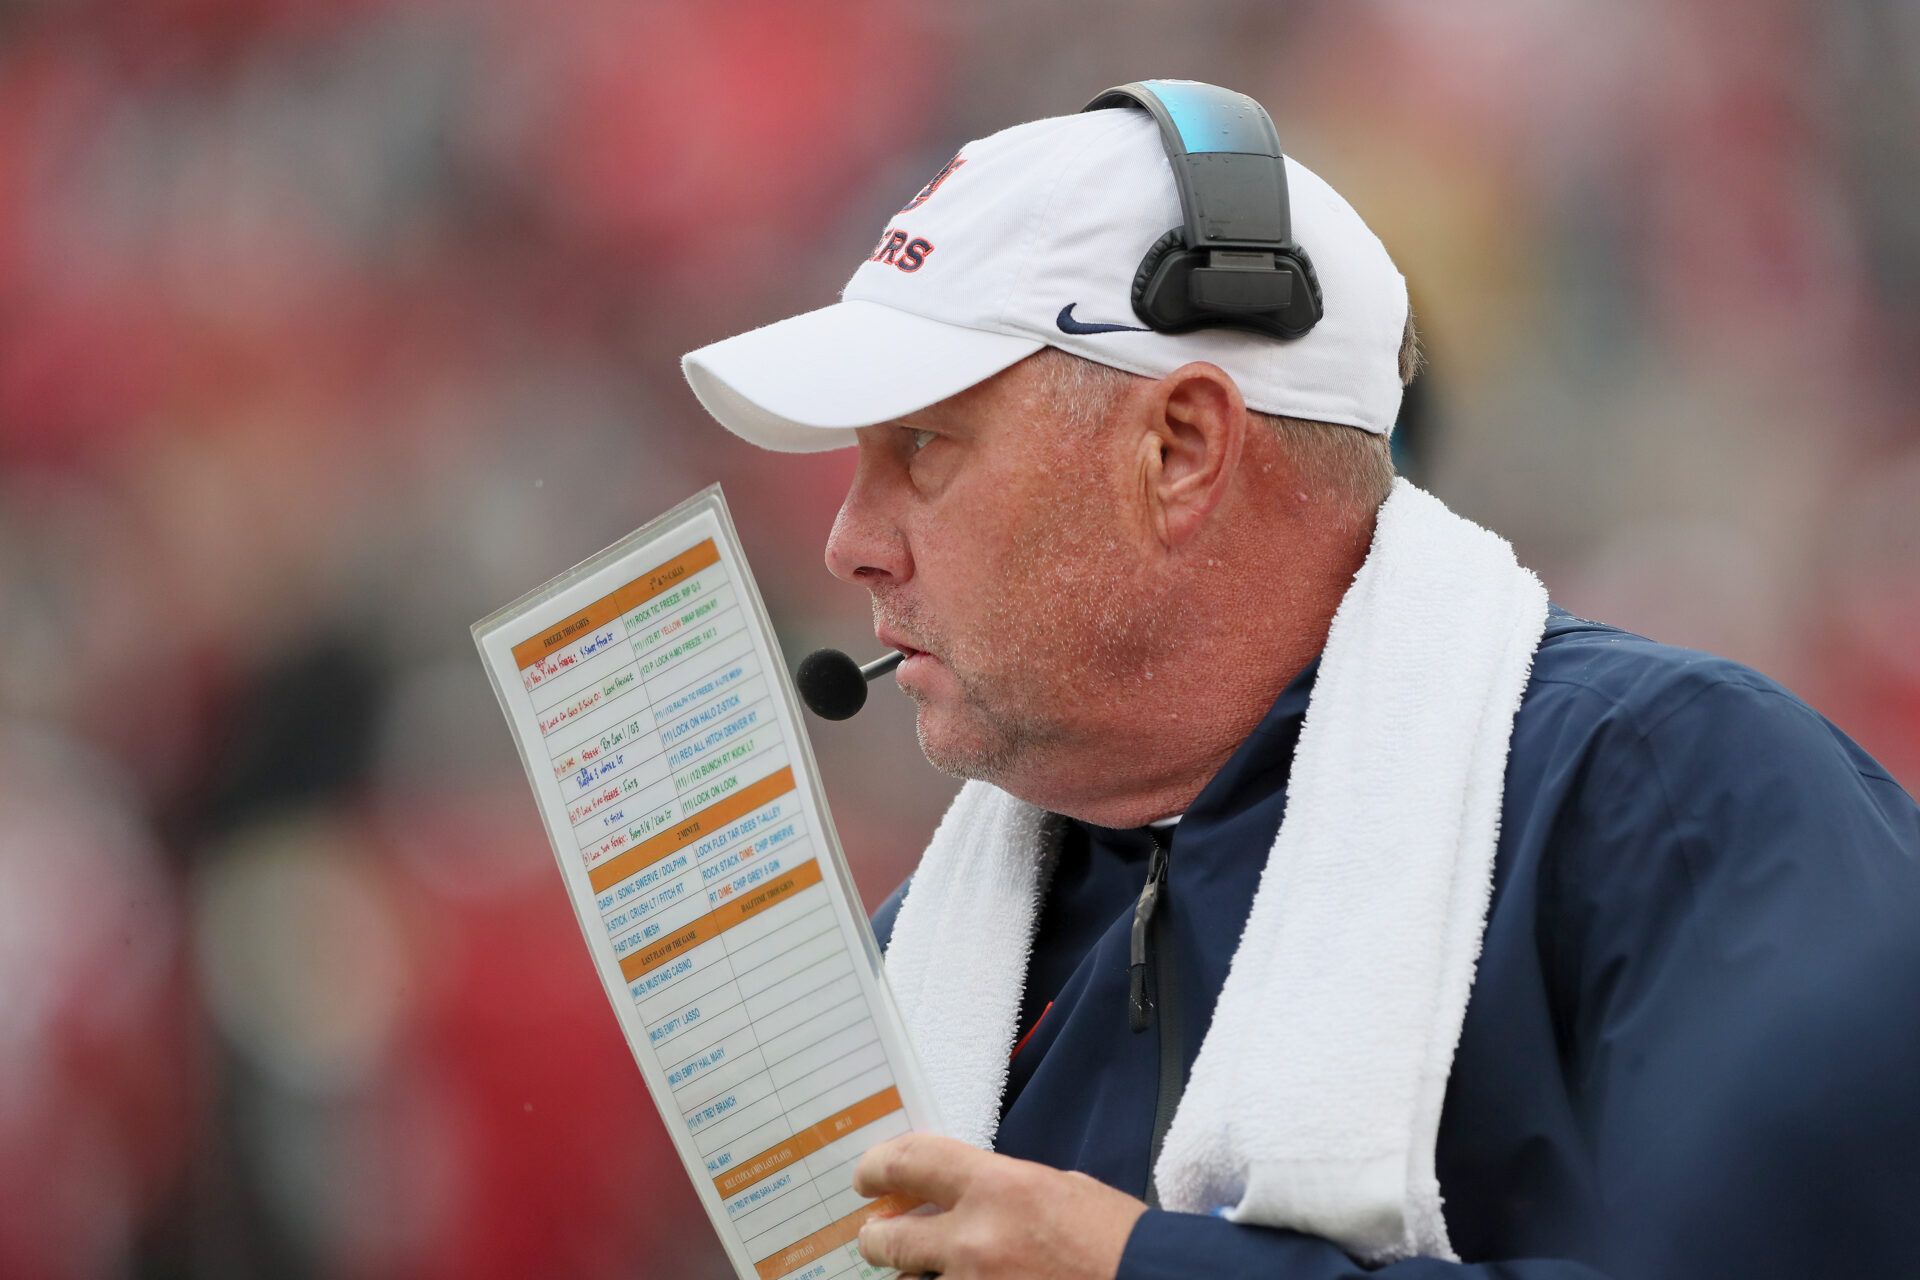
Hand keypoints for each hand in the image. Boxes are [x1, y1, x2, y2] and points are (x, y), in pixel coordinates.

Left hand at [852, 1132, 1147, 1278]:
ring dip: (917, 1277)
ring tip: (937, 1269)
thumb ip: (1001, 1191)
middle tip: (880, 1236)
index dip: (876, 1168)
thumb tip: (960, 1199)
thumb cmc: (1117, 1242)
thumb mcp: (1060, 1191)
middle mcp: (976, 1240)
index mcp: (999, 1188)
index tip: (867, 1178)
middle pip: (885, 1240)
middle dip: (876, 1239)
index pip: (909, 1163)